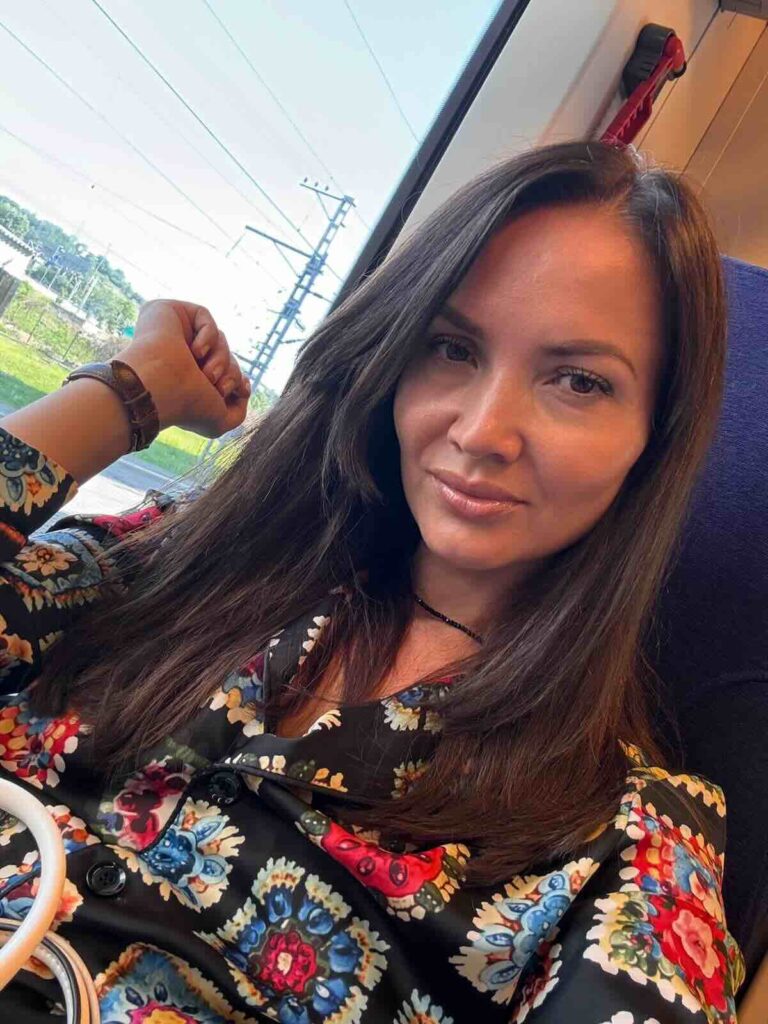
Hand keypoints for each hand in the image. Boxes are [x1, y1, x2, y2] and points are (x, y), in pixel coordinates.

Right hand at [116, 299, 251, 437]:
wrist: (161, 386)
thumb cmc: (186, 405)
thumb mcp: (219, 422)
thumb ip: (237, 413)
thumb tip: (244, 388)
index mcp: (186, 379)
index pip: (223, 370)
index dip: (237, 378)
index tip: (242, 390)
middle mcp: (178, 356)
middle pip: (225, 354)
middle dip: (231, 372)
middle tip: (217, 386)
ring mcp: (171, 334)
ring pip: (219, 337)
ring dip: (222, 358)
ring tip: (207, 375)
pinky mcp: (167, 312)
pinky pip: (205, 316)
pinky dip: (209, 335)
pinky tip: (196, 351)